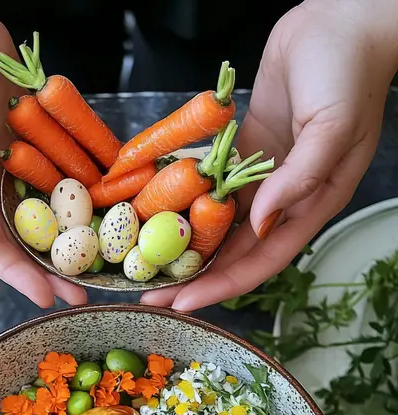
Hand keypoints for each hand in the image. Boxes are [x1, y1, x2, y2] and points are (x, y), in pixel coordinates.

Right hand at [0, 0, 86, 308]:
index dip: (22, 277)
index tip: (50, 298)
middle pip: (34, 239)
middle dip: (60, 267)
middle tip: (89, 292)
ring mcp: (26, 165)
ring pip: (60, 208)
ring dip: (85, 231)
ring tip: (114, 256)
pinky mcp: (47, 139)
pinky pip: (74, 165)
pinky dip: (96, 182)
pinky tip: (122, 199)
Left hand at [142, 0, 397, 311]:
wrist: (343, 18)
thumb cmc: (350, 73)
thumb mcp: (333, 129)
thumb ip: (299, 180)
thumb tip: (260, 224)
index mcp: (312, 205)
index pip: (261, 262)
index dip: (222, 286)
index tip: (183, 304)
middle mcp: (284, 199)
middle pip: (233, 252)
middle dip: (193, 277)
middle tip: (150, 293)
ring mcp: (261, 175)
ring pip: (217, 223)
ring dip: (184, 243)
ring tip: (145, 260)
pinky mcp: (244, 151)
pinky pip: (210, 183)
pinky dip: (186, 199)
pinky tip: (156, 210)